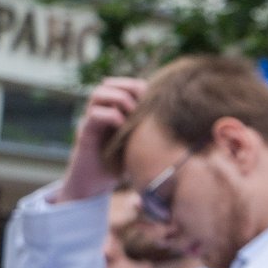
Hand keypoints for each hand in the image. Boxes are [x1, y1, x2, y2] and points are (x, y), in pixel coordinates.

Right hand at [58, 76, 149, 201]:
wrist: (96, 183)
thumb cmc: (122, 163)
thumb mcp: (140, 143)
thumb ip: (151, 129)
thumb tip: (182, 122)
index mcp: (115, 110)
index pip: (127, 85)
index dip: (141, 87)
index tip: (154, 100)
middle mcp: (101, 111)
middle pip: (109, 83)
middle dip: (128, 89)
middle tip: (141, 105)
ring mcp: (92, 121)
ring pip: (98, 93)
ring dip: (118, 99)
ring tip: (131, 113)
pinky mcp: (85, 133)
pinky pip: (93, 115)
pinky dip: (110, 116)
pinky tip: (121, 126)